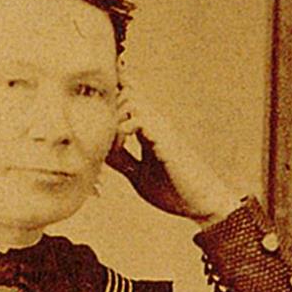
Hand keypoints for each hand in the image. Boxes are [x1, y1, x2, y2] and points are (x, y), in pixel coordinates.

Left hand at [108, 94, 242, 224]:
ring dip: (113, 118)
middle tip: (96, 133)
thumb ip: (122, 161)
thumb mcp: (139, 174)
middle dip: (105, 106)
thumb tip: (102, 151)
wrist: (199, 202)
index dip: (113, 91)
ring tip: (109, 145)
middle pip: (126, 92)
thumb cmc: (173, 189)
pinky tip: (118, 146)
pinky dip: (123, 129)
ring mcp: (160, 129)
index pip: (128, 102)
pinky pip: (139, 121)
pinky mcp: (164, 141)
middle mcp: (154, 124)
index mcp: (147, 130)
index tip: (92, 89)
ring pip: (129, 101)